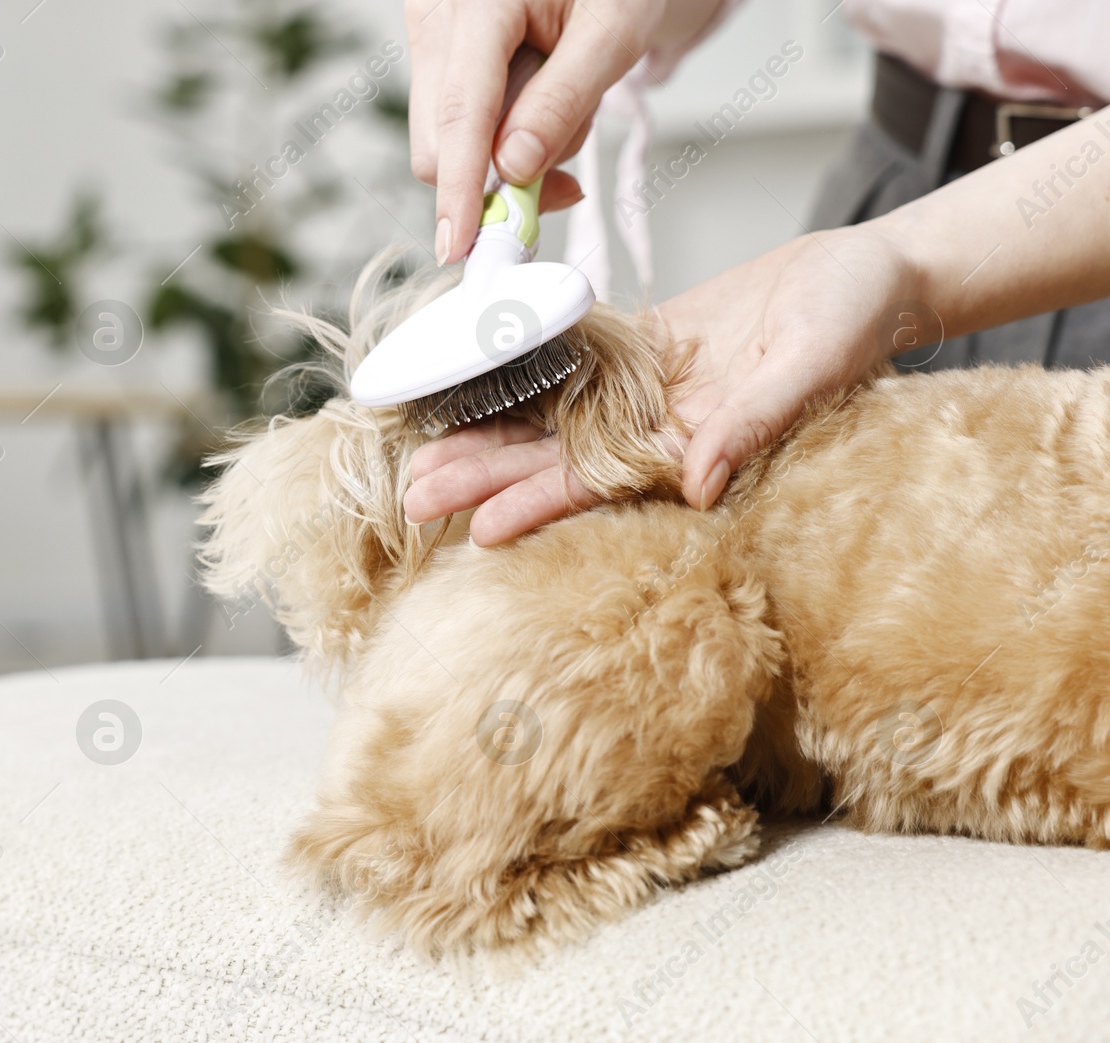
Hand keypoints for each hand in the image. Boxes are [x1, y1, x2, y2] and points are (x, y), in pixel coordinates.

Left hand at [402, 226, 917, 542]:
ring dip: (489, 434)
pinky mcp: (644, 347)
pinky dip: (523, 374)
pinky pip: (572, 365)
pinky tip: (470, 386)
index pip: (600, 485)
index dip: (537, 504)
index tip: (478, 529)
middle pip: (556, 458)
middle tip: (412, 498)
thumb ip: (755, 422)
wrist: (869, 273)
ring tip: (422, 455)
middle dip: (485, 477)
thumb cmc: (855, 318)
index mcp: (694, 445)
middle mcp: (660, 428)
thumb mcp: (811, 363)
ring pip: (552, 417)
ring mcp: (647, 390)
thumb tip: (701, 483)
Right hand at [407, 0, 719, 264]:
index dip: (460, 186)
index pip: (460, 111)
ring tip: (564, 113)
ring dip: (507, 157)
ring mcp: (431, 39)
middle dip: (498, 175)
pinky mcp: (437, 59)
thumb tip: (514, 168)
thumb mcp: (613, 34)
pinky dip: (501, 143)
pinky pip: (455, 130)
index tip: (460, 243)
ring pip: (445, 142)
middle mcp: (438, 17)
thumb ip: (563, 101)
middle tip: (566, 184)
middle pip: (437, 139)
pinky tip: (539, 114)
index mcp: (480, 1)